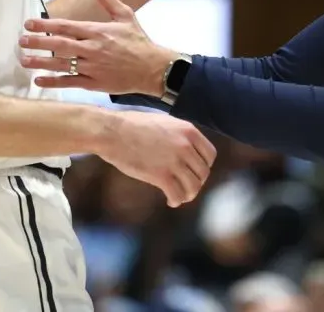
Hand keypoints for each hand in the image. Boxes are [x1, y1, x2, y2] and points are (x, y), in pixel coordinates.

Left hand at [20, 0, 173, 93]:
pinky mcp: (95, 83)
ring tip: (24, 61)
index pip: (66, 26)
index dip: (45, 24)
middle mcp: (93, 49)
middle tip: (21, 41)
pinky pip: (69, 82)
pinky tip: (39, 81)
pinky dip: (53, 82)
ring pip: (61, 65)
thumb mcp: (126, 15)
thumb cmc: (138, 41)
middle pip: (59, 44)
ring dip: (40, 63)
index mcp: (98, 31)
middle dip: (37, 42)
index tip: (29, 23)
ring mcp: (93, 67)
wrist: (154, 68)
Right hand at [101, 111, 216, 206]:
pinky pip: (177, 194)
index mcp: (188, 131)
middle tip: (185, 186)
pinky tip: (170, 201)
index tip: (195, 172)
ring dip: (187, 194)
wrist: (113, 131)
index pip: (210, 155)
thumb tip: (188, 147)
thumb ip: (179, 134)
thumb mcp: (165, 122)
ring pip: (193, 186)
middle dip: (195, 182)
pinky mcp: (161, 176)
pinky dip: (176, 201)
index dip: (204, 166)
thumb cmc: (134, 125)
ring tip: (179, 196)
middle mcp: (185, 146)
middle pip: (203, 173)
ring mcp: (174, 161)